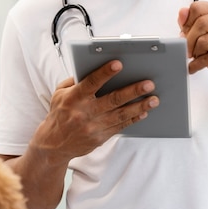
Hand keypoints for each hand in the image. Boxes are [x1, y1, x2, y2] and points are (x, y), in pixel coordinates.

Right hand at [30, 60, 158, 163]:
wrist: (53, 144)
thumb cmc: (59, 113)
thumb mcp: (59, 93)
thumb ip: (75, 80)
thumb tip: (95, 67)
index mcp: (73, 98)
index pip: (91, 83)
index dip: (104, 73)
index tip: (119, 64)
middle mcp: (84, 112)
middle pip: (112, 100)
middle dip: (132, 91)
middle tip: (149, 83)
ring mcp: (93, 127)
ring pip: (121, 115)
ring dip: (139, 106)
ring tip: (154, 99)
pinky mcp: (100, 137)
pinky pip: (120, 127)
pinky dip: (133, 119)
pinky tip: (144, 112)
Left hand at [178, 1, 207, 87]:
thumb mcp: (204, 34)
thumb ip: (190, 23)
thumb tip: (182, 12)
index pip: (197, 8)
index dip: (187, 23)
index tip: (185, 34)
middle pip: (200, 23)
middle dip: (189, 40)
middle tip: (189, 50)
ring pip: (203, 41)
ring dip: (196, 53)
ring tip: (200, 56)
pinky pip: (207, 57)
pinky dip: (197, 64)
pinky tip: (195, 66)